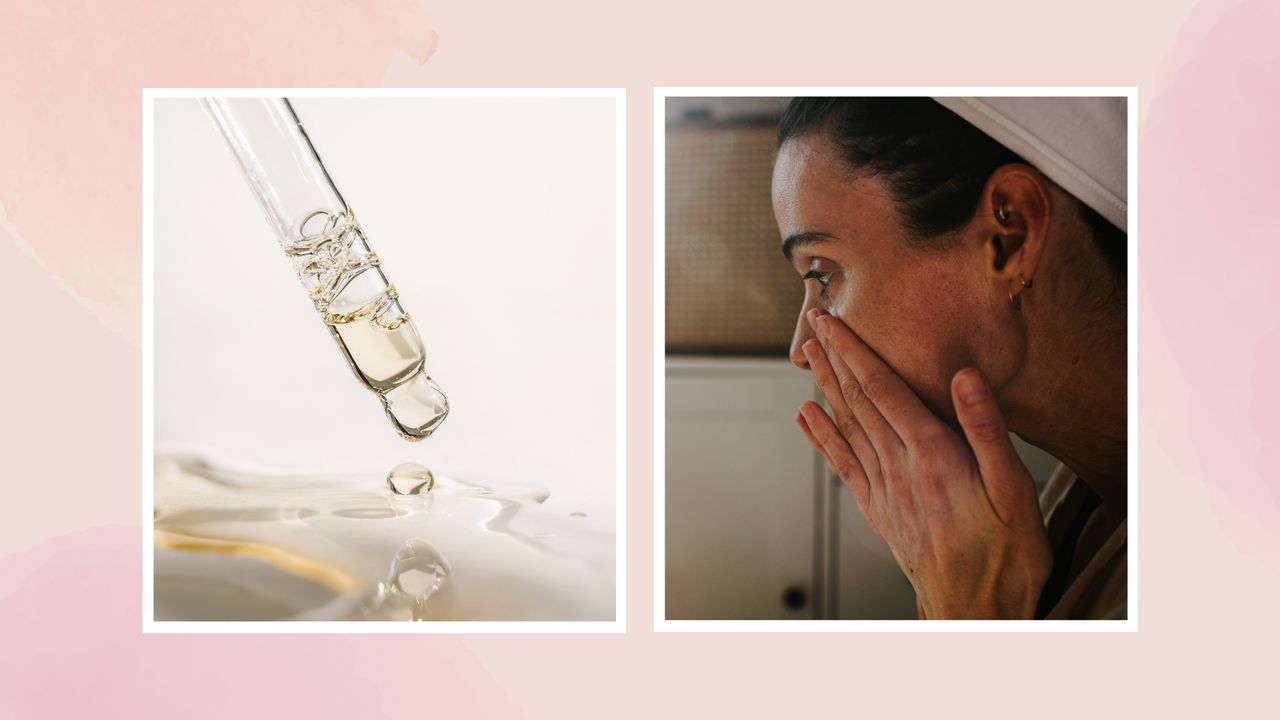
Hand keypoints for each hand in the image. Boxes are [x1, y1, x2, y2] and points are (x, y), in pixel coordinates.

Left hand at [795, 309, 1051, 618]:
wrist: (977, 611)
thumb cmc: (1007, 553)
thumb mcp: (1014, 489)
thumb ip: (985, 429)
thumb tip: (963, 376)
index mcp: (932, 455)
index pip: (883, 389)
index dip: (855, 351)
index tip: (833, 321)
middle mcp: (899, 469)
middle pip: (858, 402)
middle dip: (834, 359)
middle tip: (812, 323)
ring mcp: (885, 491)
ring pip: (847, 427)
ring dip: (826, 388)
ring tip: (807, 357)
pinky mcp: (879, 511)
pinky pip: (844, 465)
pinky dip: (822, 437)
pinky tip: (808, 417)